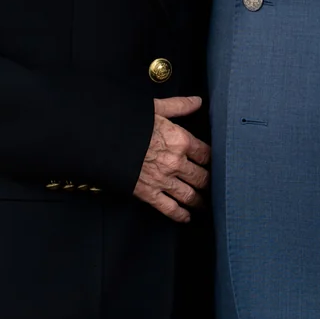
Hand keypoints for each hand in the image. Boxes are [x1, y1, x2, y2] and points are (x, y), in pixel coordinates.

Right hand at [133, 96, 210, 223]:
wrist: (103, 139)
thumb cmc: (129, 122)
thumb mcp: (156, 108)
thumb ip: (179, 105)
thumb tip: (197, 101)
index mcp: (180, 140)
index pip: (206, 154)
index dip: (213, 159)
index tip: (217, 163)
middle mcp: (176, 163)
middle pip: (201, 177)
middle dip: (209, 183)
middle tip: (215, 187)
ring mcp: (163, 180)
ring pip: (189, 195)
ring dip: (199, 201)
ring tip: (204, 204)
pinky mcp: (148, 193)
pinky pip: (169, 208)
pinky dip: (180, 215)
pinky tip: (186, 217)